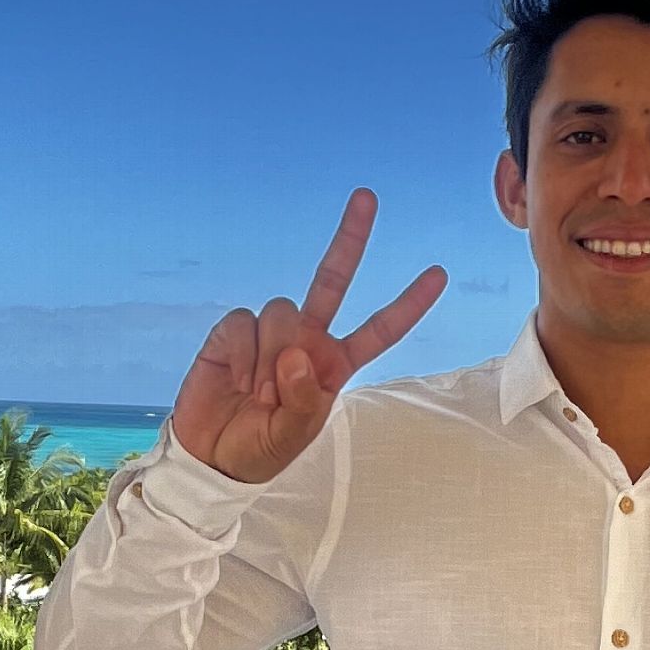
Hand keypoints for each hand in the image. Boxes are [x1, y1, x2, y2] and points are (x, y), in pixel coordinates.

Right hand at [171, 188, 446, 482]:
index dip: (408, 304)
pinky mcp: (235, 330)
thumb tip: (296, 354)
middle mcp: (308, 339)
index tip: (439, 275)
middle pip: (333, 279)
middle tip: (368, 196)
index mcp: (334, 364)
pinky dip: (240, 352)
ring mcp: (272, 332)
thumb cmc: (262, 447)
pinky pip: (244, 322)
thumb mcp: (293, 435)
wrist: (211, 453)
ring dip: (269, 356)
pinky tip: (233, 377)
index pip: (380, 329)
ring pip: (283, 311)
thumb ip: (303, 400)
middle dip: (350, 238)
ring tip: (256, 391)